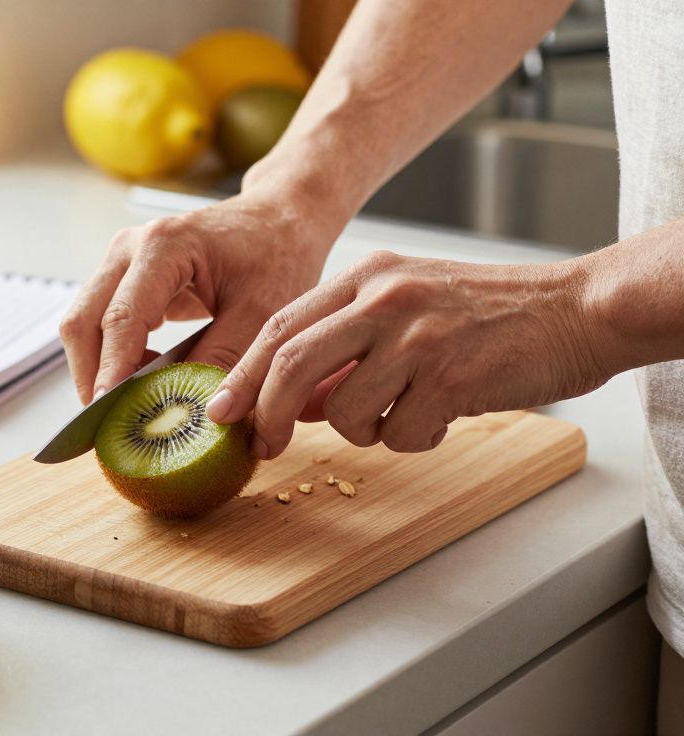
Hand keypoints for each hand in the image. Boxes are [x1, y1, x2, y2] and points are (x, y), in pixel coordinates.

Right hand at [59, 190, 342, 403]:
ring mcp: (121, 261)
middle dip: (91, 377)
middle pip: (83, 322)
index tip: (109, 414)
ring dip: (98, 369)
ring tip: (130, 407)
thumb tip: (190, 413)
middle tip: (109, 425)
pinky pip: (99, 324)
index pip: (121, 318)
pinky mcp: (123, 278)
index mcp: (164, 246)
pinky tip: (143, 381)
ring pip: (83, 325)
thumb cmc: (276, 255)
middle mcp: (130, 248)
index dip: (111, 371)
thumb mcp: (262, 314)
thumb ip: (223, 362)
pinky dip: (111, 358)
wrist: (278, 219)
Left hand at [207, 251, 611, 457]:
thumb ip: (346, 347)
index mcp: (367, 276)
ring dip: (363, 431)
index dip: (242, 375)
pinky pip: (401, 434)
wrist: (576, 310)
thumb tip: (290, 402)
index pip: (280, 327)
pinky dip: (415, 439)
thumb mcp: (405, 309)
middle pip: (291, 363)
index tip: (219, 411)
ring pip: (344, 410)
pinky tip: (444, 415)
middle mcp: (385, 297)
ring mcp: (418, 335)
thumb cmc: (487, 315)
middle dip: (267, 414)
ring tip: (404, 413)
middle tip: (264, 446)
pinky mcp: (453, 376)